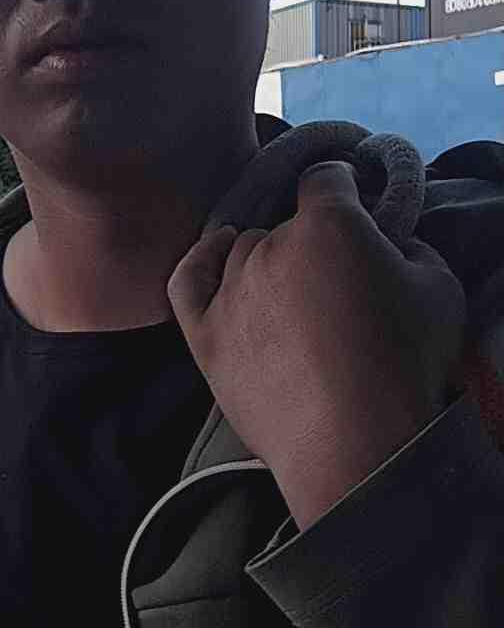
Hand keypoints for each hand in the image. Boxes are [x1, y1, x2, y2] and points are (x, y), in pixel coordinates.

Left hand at [168, 162, 466, 529]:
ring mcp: (232, 291)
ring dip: (270, 264)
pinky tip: (218, 252)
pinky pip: (188, 279)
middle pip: (286, 224)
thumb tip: (384, 240)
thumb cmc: (406, 366)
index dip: (343, 190)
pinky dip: (201, 259)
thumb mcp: (439, 287)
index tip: (355, 209)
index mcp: (328, 225)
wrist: (358, 448)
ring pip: (244, 251)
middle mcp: (270, 247)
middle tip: (339, 285)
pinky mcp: (206, 336)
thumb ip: (407, 244)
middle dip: (313, 243)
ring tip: (298, 303)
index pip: (325, 179)